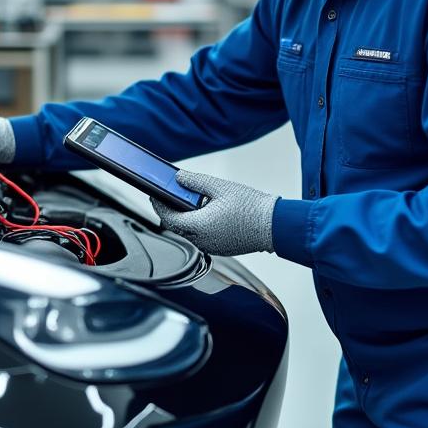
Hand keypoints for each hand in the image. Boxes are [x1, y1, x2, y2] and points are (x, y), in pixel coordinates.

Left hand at [150, 171, 277, 256]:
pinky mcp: (221, 249)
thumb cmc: (250, 207)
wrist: (274, 225)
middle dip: (169, 212)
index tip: (154, 194)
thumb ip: (195, 182)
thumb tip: (178, 178)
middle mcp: (202, 241)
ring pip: (189, 233)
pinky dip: (197, 227)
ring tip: (186, 203)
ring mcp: (212, 247)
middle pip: (176, 227)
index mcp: (199, 226)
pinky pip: (201, 238)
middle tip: (167, 197)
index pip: (168, 217)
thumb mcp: (220, 187)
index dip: (158, 205)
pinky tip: (203, 214)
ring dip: (184, 219)